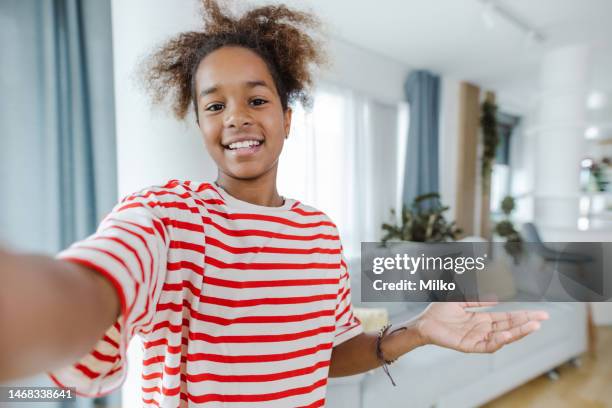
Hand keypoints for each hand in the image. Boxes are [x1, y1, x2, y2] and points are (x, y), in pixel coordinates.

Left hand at [416, 302, 548, 352]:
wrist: (423, 322)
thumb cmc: (439, 312)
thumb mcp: (461, 300)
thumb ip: (478, 298)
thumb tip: (497, 297)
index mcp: (482, 320)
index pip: (507, 318)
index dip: (523, 316)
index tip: (539, 313)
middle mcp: (482, 330)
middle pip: (509, 327)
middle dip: (526, 323)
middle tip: (543, 318)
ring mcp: (477, 338)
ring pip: (502, 338)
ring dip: (518, 332)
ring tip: (533, 326)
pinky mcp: (469, 346)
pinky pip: (487, 346)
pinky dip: (498, 341)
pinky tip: (508, 334)